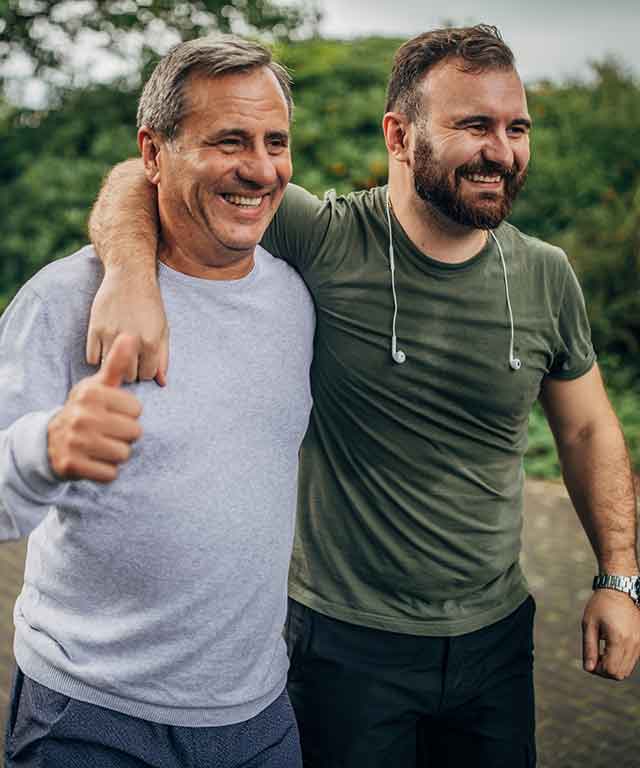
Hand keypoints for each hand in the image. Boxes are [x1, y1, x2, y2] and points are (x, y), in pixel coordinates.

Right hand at [48, 334, 142, 482]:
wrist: (51, 440)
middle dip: (125, 435)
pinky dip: (106, 471)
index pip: (137, 410)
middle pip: (134, 433)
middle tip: (107, 431)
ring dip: (116, 454)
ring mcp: (75, 441)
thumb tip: (131, 335)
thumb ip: (117, 363)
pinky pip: (110, 474)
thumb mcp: (99, 386)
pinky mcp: (72, 465)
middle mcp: (82, 416)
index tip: (112, 413)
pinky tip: (94, 460)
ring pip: (124, 454)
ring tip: (101, 445)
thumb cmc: (86, 410)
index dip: (129, 414)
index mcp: (92, 394)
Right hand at [86, 267, 168, 385]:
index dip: (145, 370)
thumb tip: (161, 382)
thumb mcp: (163, 329)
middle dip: (131, 369)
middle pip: (128, 375)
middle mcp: (131, 340)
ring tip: (118, 352)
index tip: (143, 362)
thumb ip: (163, 357)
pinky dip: (98, 356)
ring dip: (113, 364)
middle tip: (130, 357)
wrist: (129, 276)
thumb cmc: (150, 304)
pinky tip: (104, 346)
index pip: (146, 375)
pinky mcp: (94, 329)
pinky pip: (92, 358)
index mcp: (151, 342)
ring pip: (109, 368)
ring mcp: (111, 335)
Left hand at [582, 588, 639, 679]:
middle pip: (620, 674)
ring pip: (627, 669)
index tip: (590, 659)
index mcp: (618, 639)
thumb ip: (589, 648)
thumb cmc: (600, 605)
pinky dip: (621, 660)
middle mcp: (632, 643)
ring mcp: (639, 643)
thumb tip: (589, 668)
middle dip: (605, 670)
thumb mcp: (589, 624)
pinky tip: (610, 648)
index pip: (611, 670)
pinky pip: (632, 660)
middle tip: (595, 656)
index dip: (598, 670)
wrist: (619, 590)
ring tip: (602, 652)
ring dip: (613, 666)